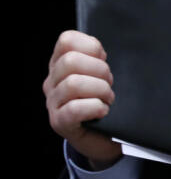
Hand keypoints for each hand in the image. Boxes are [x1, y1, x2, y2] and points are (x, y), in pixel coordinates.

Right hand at [43, 30, 120, 168]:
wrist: (105, 138)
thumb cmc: (105, 101)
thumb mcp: (102, 76)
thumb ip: (98, 59)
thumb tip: (100, 51)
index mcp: (60, 64)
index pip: (67, 40)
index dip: (91, 47)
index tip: (104, 60)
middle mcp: (52, 81)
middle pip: (71, 61)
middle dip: (100, 71)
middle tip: (110, 84)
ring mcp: (53, 102)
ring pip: (73, 83)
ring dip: (99, 90)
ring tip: (108, 99)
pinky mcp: (59, 122)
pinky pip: (74, 109)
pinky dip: (94, 108)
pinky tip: (103, 111)